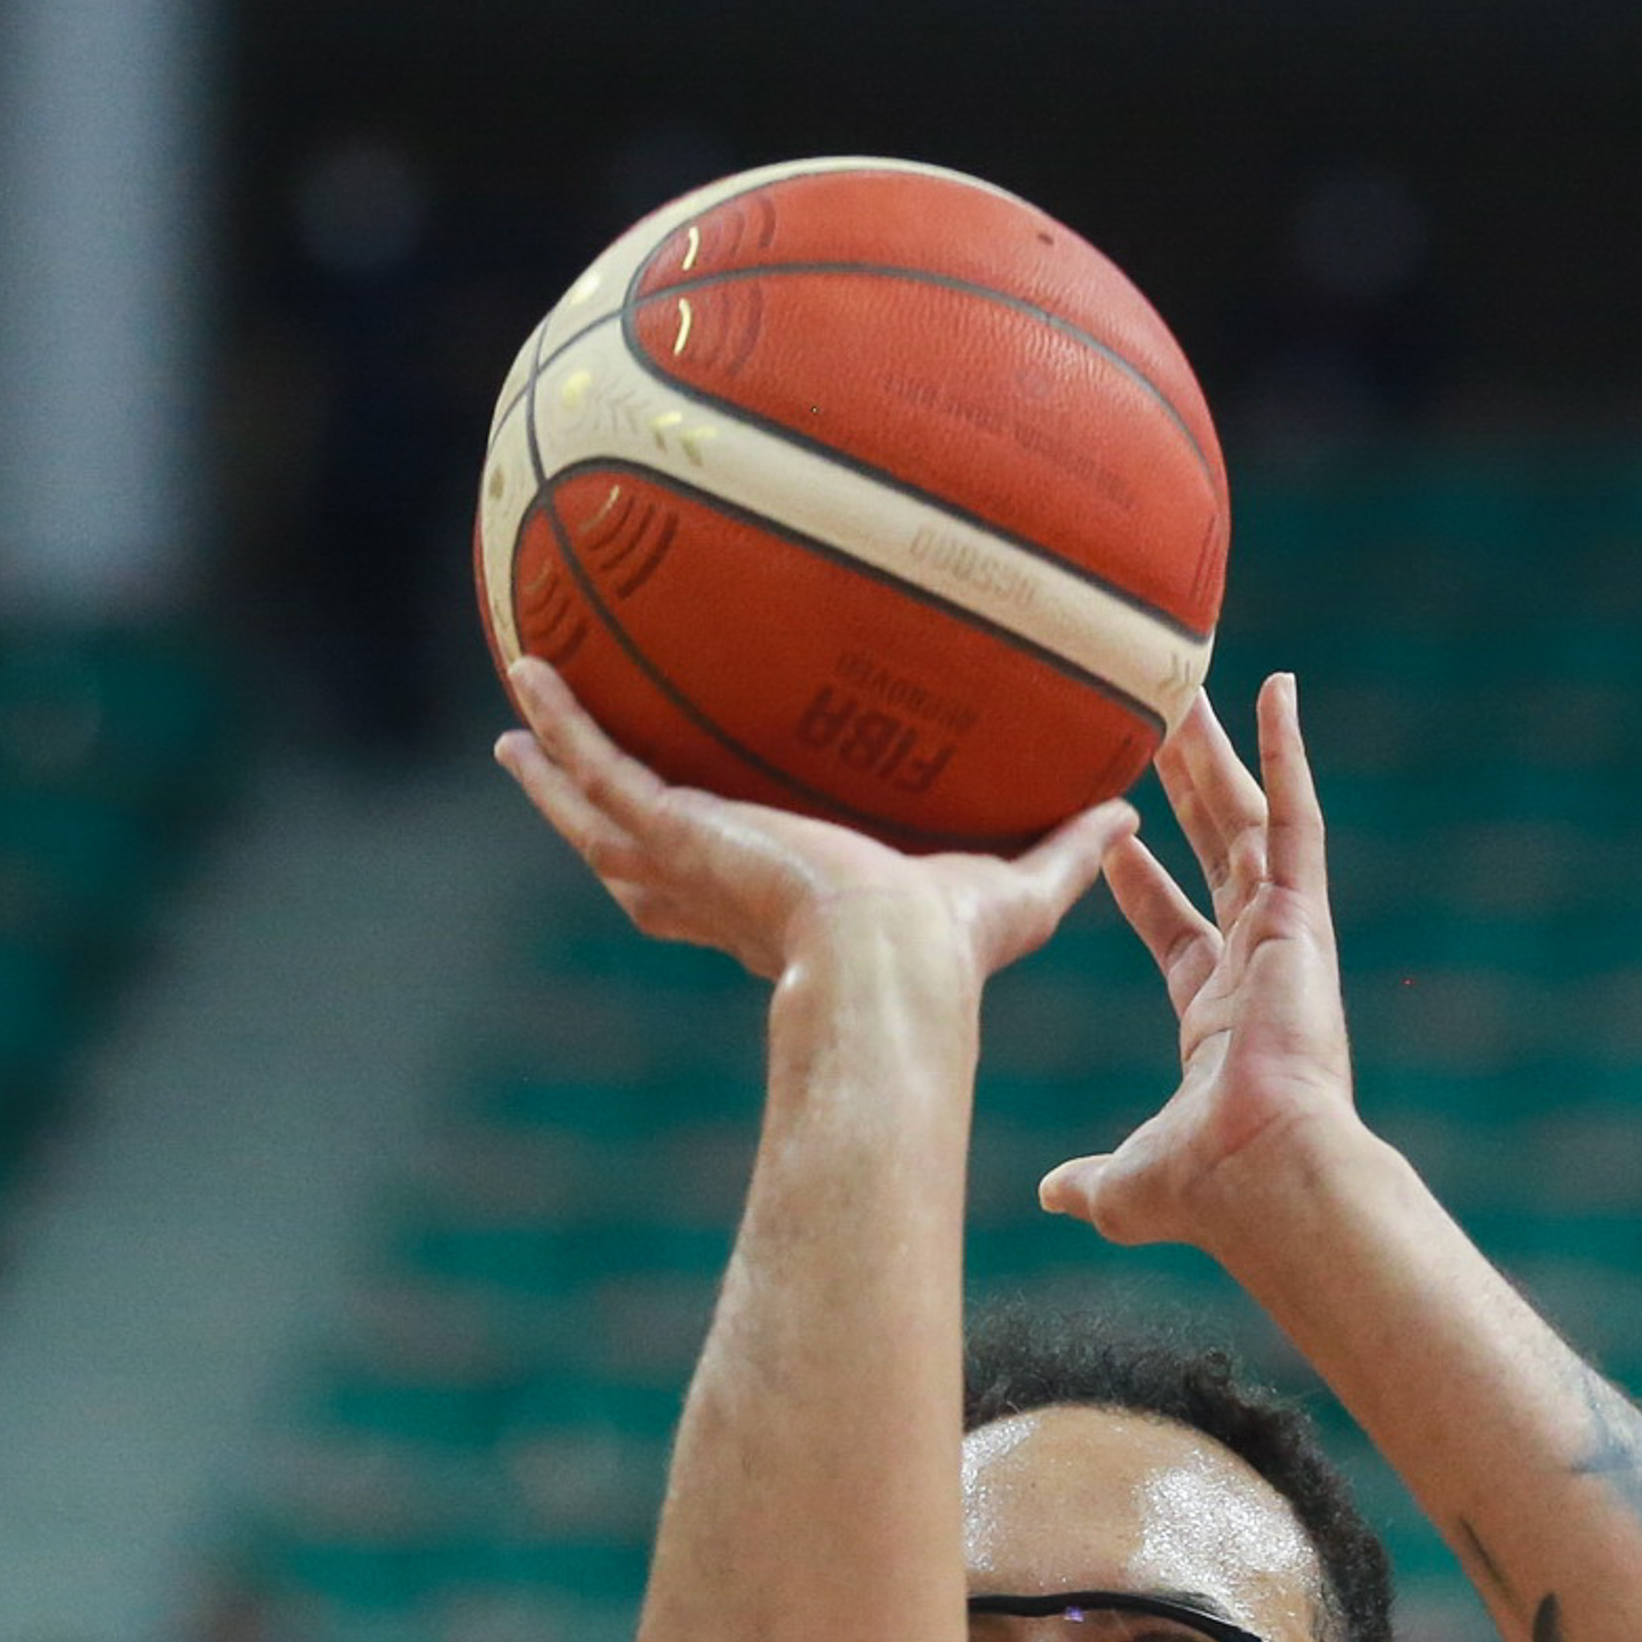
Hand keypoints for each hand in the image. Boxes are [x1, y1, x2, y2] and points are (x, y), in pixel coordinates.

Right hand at [493, 659, 1130, 987]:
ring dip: (550, 768)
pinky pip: (598, 767)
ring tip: (512, 723)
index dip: (701, 857)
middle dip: (589, 814)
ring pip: (593, 810)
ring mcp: (688, 862)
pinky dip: (559, 724)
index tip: (693, 827)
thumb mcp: (1014, 891)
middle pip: (631, 853)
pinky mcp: (675, 834)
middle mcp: (720, 890)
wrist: (893, 967)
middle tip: (550, 768)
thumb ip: (1066, 853)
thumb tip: (1129, 813)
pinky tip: (527, 674)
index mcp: (781, 909)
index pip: (723, 884)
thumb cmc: (949, 954)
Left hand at [1050, 673, 1366, 1247]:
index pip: (1177, 933)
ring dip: (1225, 755)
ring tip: (1195, 689)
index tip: (1115, 842)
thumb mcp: (1126, 1180)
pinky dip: (1289, 756)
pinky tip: (1276, 694)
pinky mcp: (1305, 917)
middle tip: (1159, 734)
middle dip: (1188, 795)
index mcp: (1218, 1017)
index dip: (1143, 888)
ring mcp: (1285, 936)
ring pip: (1250, 821)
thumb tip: (1053, 1195)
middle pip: (1217, 858)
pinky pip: (1297, 819)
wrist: (1263, 1178)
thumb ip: (1090, 1179)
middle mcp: (1257, 966)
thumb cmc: (1208, 1189)